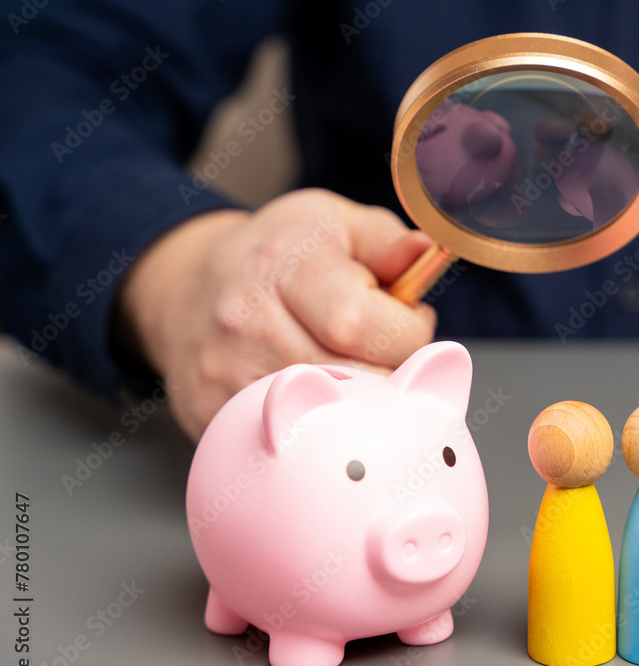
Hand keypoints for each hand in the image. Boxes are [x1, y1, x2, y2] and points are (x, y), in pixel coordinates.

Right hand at [116, 189, 435, 440]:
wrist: (187, 288)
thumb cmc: (278, 258)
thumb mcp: (336, 224)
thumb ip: (388, 243)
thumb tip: (423, 252)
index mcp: (287, 264)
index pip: (365, 326)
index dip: (407, 336)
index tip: (405, 324)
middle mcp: (248, 318)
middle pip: (354, 380)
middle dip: (391, 373)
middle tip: (381, 352)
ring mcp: (227, 372)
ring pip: (329, 420)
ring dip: (359, 404)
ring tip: (350, 368)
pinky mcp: (214, 414)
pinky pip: (292, 442)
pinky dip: (319, 427)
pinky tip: (318, 396)